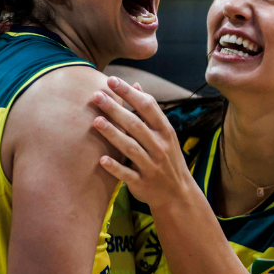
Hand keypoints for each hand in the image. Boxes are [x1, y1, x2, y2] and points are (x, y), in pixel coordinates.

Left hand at [91, 76, 197, 209]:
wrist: (178, 194)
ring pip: (131, 148)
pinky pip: (128, 174)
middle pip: (136, 125)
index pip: (148, 107)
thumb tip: (136, 85)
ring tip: (96, 121)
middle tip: (97, 95)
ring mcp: (152, 165)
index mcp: (165, 131)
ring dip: (114, 134)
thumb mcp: (165, 133)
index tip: (112, 80)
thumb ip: (150, 110)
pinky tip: (102, 159)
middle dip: (116, 109)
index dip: (129, 93)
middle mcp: (160, 146)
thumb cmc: (167, 158)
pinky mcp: (142, 183)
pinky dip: (116, 167)